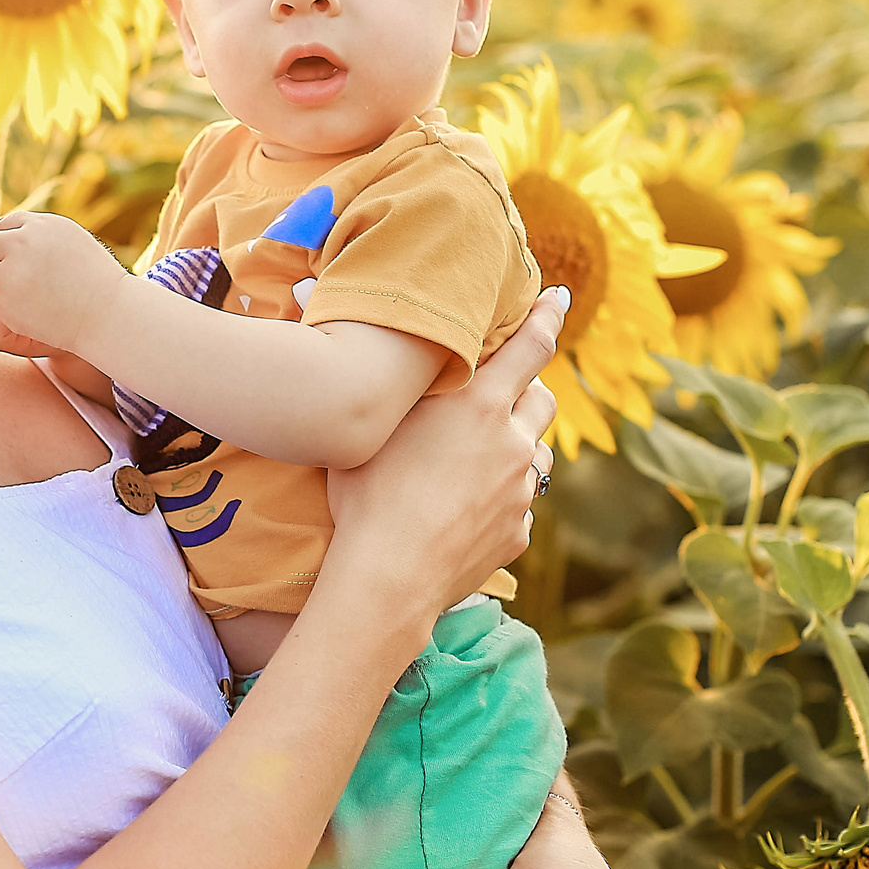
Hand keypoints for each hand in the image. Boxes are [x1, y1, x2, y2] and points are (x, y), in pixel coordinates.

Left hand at [0, 212, 131, 361]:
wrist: (108, 314)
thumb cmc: (96, 280)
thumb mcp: (71, 241)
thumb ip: (39, 234)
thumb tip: (7, 234)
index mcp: (40, 225)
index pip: (0, 226)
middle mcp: (22, 243)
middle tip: (5, 279)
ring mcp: (12, 272)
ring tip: (30, 297)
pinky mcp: (5, 301)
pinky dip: (7, 310)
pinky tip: (33, 313)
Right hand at [323, 288, 563, 612]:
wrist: (389, 577)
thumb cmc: (365, 494)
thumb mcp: (371, 424)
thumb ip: (379, 373)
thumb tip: (308, 290)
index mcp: (479, 404)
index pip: (530, 346)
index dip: (548, 317)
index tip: (560, 298)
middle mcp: (512, 442)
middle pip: (542, 400)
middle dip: (528, 391)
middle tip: (498, 397)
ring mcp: (520, 491)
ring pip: (535, 455)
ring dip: (516, 448)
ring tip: (474, 462)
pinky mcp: (517, 531)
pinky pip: (518, 504)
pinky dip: (499, 499)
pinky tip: (461, 511)